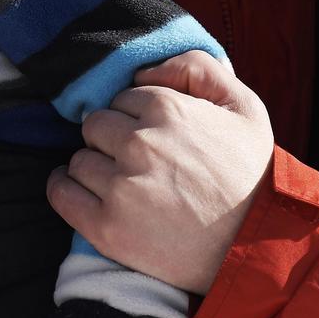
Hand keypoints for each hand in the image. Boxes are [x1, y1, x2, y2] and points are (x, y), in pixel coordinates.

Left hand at [50, 53, 275, 298]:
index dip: (136, 117)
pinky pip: (61, 193)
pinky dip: (64, 188)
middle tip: (137, 162)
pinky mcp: (106, 227)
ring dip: (94, 167)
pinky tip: (80, 191)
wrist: (257, 248)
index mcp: (168, 110)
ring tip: (120, 183)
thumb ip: (198, 69)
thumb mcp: (245, 107)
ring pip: (79, 159)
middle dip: (111, 139)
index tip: (152, 138)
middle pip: (95, 126)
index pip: (123, 98)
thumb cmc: (252, 176)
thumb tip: (145, 70)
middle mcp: (139, 144)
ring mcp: (120, 187)